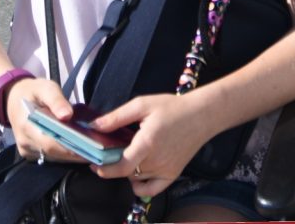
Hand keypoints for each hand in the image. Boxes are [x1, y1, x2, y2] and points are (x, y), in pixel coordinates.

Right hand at [6, 77, 86, 164]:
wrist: (13, 98)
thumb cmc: (33, 91)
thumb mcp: (45, 88)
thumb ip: (56, 100)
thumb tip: (67, 115)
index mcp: (27, 126)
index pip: (50, 143)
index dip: (70, 148)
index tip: (90, 149)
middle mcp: (26, 143)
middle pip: (54, 153)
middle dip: (76, 153)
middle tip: (98, 151)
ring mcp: (27, 151)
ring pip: (53, 158)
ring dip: (72, 155)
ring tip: (93, 150)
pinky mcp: (31, 154)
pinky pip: (50, 157)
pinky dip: (65, 153)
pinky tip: (80, 148)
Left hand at [90, 94, 210, 197]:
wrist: (201, 115)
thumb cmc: (172, 107)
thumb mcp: (142, 105)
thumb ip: (117, 117)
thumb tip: (95, 126)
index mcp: (147, 143)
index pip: (121, 166)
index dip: (104, 169)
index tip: (94, 164)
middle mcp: (156, 161)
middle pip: (126, 172)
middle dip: (113, 166)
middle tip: (106, 155)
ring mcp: (165, 170)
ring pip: (137, 178)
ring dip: (127, 171)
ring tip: (125, 155)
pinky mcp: (172, 175)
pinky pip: (151, 190)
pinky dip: (140, 187)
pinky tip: (136, 175)